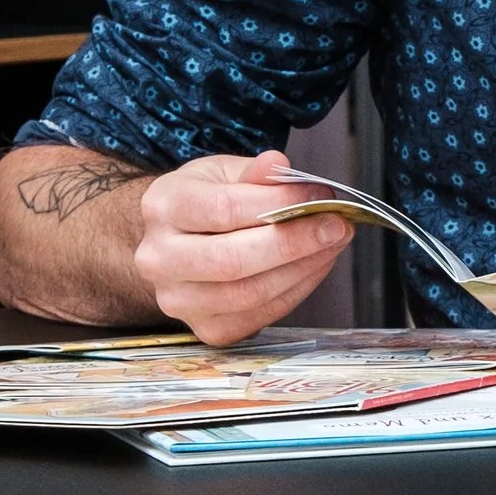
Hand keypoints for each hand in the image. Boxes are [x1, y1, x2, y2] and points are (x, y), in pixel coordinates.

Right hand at [130, 150, 353, 345]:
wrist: (178, 242)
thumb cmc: (205, 202)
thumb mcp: (224, 173)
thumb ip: (253, 173)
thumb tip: (277, 166)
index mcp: (162, 207)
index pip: (223, 209)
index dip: (278, 203)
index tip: (319, 194)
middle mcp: (159, 258)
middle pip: (232, 260)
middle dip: (295, 242)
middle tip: (336, 225)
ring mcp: (178, 300)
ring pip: (248, 294)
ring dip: (301, 269)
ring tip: (331, 245)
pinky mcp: (205, 328)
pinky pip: (259, 316)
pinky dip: (295, 292)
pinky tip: (313, 266)